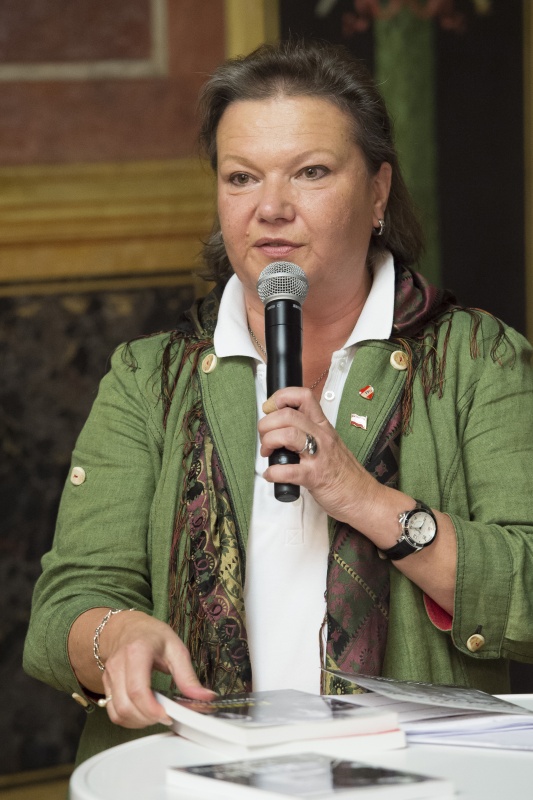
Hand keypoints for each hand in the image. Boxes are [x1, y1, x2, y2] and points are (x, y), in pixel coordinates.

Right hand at [69, 609, 214, 729]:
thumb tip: (205, 697)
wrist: (128, 627)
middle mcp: (118, 664)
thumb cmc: (153, 636)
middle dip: (148, 719)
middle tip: (167, 716)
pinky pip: (113, 712)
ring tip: (156, 714)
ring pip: (118, 713)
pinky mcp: (106, 685)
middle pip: (126, 705)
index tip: (168, 716)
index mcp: (137, 652)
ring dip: (138, 722)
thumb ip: (188, 675)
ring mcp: (109, 676)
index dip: (151, 710)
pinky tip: (143, 713)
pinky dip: (129, 720)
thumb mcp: (176, 648)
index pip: (138, 689)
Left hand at [259, 387, 381, 530]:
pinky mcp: (315, 477)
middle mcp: (321, 437)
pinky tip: (271, 475)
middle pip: (288, 415)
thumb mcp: (328, 443)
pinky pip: (288, 470)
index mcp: (322, 426)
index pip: (303, 396)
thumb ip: (307, 432)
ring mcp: (319, 456)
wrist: (363, 497)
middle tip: (265, 437)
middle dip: (267, 424)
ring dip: (269, 442)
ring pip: (288, 435)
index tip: (269, 409)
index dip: (280, 397)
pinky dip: (273, 472)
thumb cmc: (344, 473)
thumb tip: (279, 428)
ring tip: (267, 452)